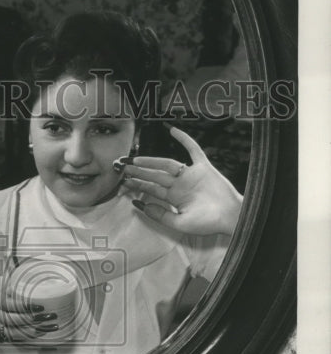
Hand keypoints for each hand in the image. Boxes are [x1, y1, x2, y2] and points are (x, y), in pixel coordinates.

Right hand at [0, 287, 59, 342]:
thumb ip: (13, 292)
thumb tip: (33, 285)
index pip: (14, 304)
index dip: (28, 306)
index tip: (42, 307)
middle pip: (18, 318)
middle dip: (36, 319)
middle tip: (51, 316)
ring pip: (17, 330)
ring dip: (35, 330)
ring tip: (49, 327)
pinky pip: (15, 338)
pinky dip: (28, 336)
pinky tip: (39, 334)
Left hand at [121, 126, 242, 236]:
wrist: (230, 217)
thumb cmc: (207, 224)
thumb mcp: (179, 224)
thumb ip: (160, 215)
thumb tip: (141, 206)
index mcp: (174, 198)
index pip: (151, 189)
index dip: (137, 185)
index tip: (123, 181)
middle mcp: (180, 185)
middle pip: (155, 176)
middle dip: (138, 172)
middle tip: (122, 167)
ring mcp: (191, 175)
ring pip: (167, 164)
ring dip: (152, 161)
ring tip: (136, 159)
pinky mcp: (204, 167)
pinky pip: (193, 149)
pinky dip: (184, 139)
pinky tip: (172, 130)